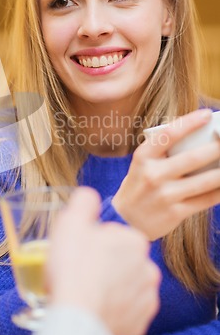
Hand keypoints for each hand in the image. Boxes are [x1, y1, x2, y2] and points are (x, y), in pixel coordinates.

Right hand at [46, 187, 160, 334]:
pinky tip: (95, 308)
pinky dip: (113, 309)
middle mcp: (148, 268)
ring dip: (110, 287)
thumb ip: (84, 201)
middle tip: (80, 271)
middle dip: (104, 263)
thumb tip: (90, 196)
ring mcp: (146, 298)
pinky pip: (125, 311)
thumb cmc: (73, 269)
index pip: (113, 235)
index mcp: (134, 241)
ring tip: (87, 292)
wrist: (77, 320)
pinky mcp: (140, 323)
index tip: (79, 251)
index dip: (92, 241)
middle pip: (120, 260)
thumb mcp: (71, 222)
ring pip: (124, 285)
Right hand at [112, 109, 219, 239]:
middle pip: (192, 158)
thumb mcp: (142, 164)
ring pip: (205, 181)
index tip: (207, 115)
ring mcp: (165, 195)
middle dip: (217, 148)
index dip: (190, 123)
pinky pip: (206, 199)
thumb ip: (162, 151)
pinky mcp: (175, 212)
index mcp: (143, 157)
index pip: (168, 134)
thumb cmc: (139, 185)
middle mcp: (153, 175)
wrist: (124, 220)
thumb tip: (198, 137)